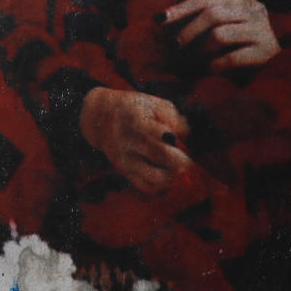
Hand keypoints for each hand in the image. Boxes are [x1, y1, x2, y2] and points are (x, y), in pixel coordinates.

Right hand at [78, 88, 193, 193]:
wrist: (102, 119)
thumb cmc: (136, 109)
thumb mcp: (153, 103)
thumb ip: (172, 117)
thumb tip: (184, 136)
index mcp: (133, 118)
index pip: (151, 130)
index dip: (167, 135)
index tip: (175, 137)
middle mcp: (127, 140)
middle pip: (158, 154)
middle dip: (179, 159)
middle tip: (188, 160)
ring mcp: (125, 159)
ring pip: (154, 177)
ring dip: (173, 175)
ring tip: (179, 169)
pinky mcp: (125, 172)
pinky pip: (146, 187)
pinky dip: (163, 187)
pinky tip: (169, 177)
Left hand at [162, 0, 278, 69]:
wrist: (285, 65)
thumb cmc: (247, 44)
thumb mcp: (229, 24)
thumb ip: (205, 19)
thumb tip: (164, 21)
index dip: (181, 8)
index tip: (161, 19)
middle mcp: (254, 9)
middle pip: (212, 13)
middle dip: (188, 30)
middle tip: (176, 46)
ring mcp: (262, 30)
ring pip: (219, 34)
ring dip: (199, 50)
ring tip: (189, 62)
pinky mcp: (267, 52)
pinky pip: (231, 58)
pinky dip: (213, 65)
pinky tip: (207, 71)